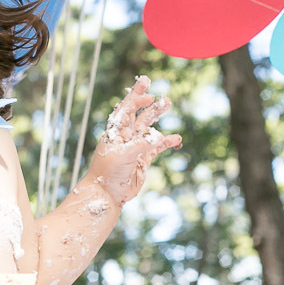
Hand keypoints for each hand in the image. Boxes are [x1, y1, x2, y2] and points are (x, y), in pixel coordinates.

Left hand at [88, 76, 181, 205]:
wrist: (107, 194)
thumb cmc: (108, 172)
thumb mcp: (122, 156)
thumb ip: (141, 145)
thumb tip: (159, 137)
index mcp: (115, 131)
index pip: (126, 109)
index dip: (135, 99)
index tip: (147, 93)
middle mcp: (126, 136)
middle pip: (138, 113)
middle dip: (147, 101)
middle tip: (157, 90)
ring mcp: (135, 147)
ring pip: (149, 127)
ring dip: (157, 115)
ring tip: (168, 102)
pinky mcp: (143, 159)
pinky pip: (157, 146)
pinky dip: (166, 142)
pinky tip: (176, 138)